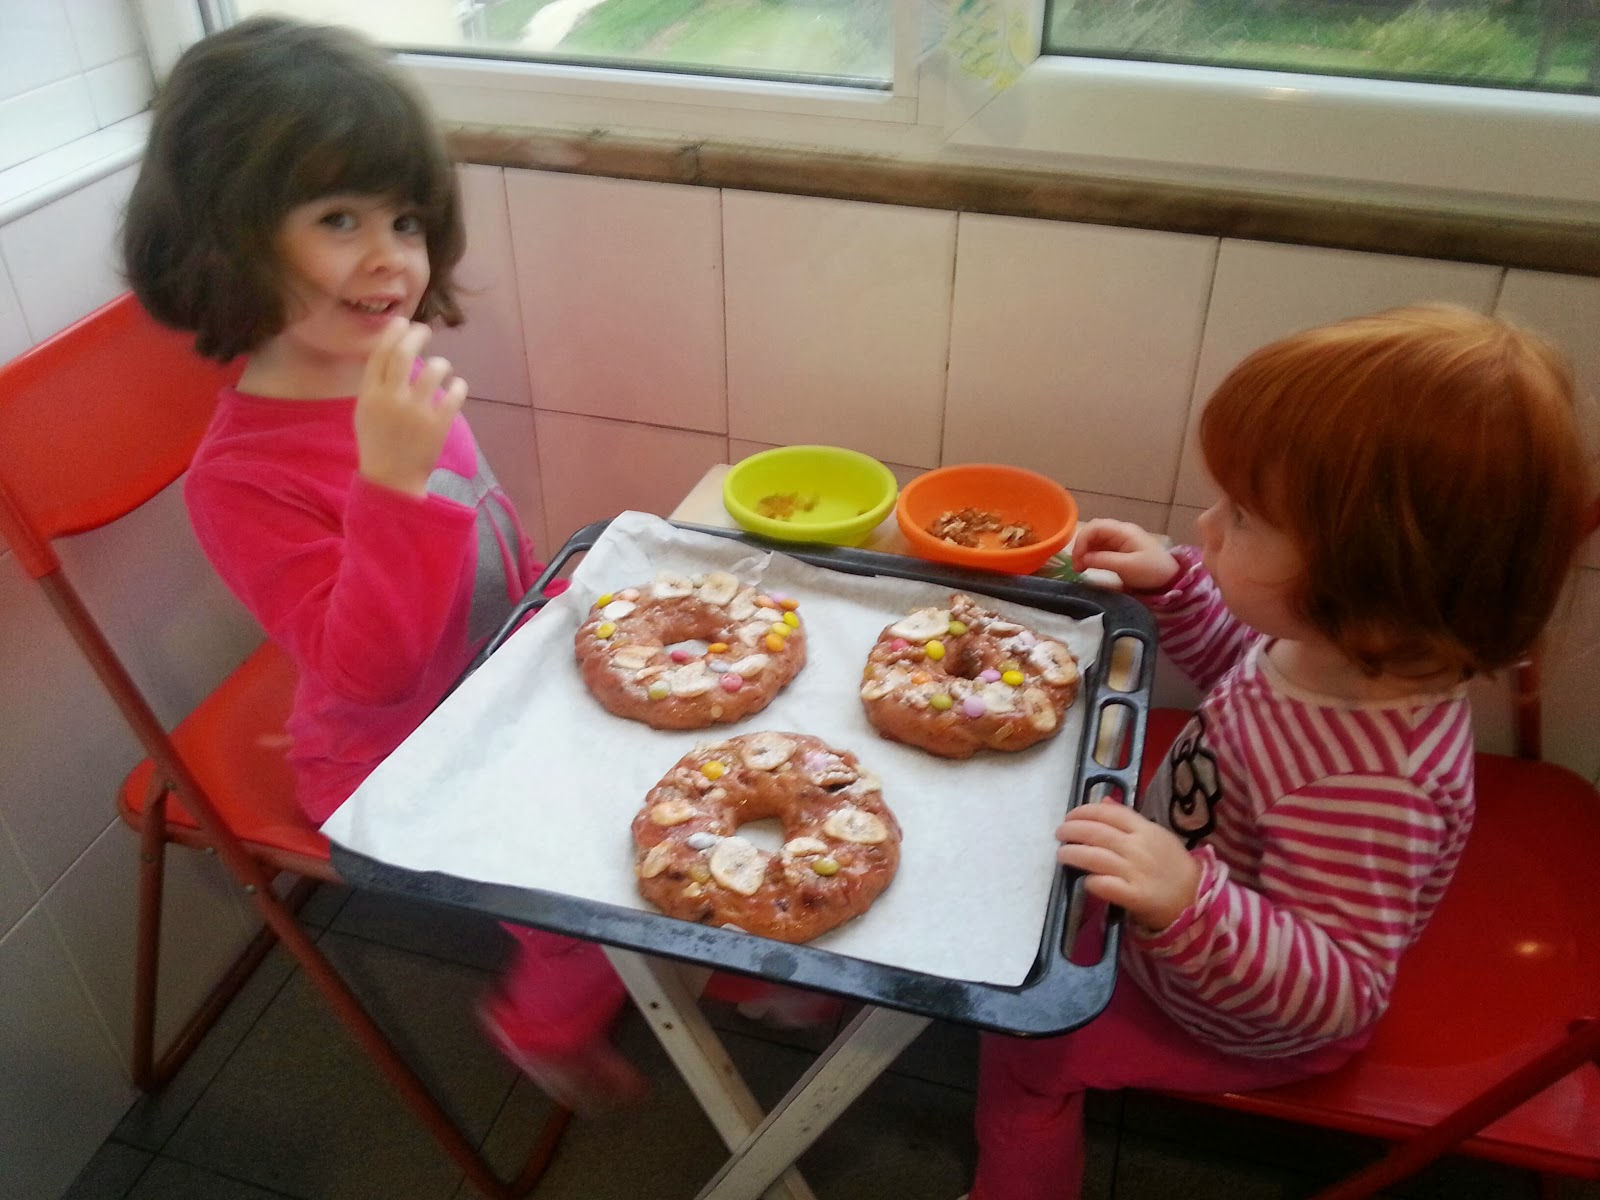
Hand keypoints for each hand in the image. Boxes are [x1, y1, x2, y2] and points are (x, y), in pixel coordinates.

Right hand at [354, 319, 468, 496]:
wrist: (391, 479)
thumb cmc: (378, 442)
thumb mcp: (366, 411)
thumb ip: (376, 383)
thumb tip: (390, 351)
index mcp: (370, 394)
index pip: (380, 353)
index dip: (393, 333)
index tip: (403, 323)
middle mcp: (392, 399)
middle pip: (405, 353)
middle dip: (417, 335)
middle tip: (425, 330)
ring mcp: (416, 412)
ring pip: (434, 370)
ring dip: (441, 364)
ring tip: (442, 368)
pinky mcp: (438, 424)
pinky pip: (454, 394)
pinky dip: (458, 386)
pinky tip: (457, 386)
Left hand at [1056, 802, 1200, 931]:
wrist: (1194, 898)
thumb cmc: (1172, 865)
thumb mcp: (1156, 835)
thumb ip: (1128, 819)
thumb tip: (1102, 802)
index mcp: (1145, 829)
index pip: (1109, 813)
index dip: (1084, 812)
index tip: (1070, 816)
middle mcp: (1138, 847)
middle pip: (1096, 833)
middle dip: (1072, 830)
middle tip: (1060, 834)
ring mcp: (1135, 872)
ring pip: (1094, 857)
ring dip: (1072, 853)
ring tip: (1062, 854)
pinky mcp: (1134, 896)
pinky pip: (1104, 885)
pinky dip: (1091, 881)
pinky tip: (1085, 881)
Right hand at [1071, 519, 1180, 591]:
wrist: (1171, 579)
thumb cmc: (1152, 571)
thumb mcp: (1127, 566)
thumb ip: (1103, 560)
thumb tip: (1082, 559)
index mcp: (1123, 531)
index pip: (1095, 527)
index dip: (1082, 540)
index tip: (1077, 559)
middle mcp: (1120, 532)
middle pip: (1093, 531)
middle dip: (1081, 546)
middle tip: (1076, 566)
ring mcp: (1120, 541)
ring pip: (1095, 540)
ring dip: (1085, 551)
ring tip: (1080, 568)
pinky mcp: (1120, 550)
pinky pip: (1100, 548)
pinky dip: (1091, 555)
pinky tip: (1088, 566)